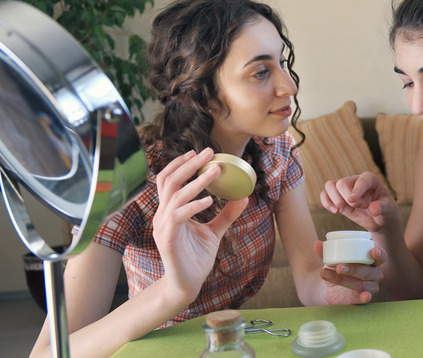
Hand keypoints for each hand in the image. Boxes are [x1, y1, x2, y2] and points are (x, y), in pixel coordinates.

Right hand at [152, 148, 247, 301]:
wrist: (187, 285)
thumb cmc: (196, 258)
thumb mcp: (215, 232)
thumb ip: (226, 215)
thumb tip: (244, 197)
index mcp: (170, 211)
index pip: (168, 180)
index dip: (181, 164)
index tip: (199, 153)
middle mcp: (163, 216)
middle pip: (169, 181)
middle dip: (189, 165)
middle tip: (208, 152)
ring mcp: (163, 227)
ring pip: (175, 196)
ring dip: (196, 182)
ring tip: (215, 171)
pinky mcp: (168, 239)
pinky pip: (177, 217)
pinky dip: (194, 206)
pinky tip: (210, 201)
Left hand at [313, 241, 385, 304]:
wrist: (329, 287)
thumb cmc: (337, 268)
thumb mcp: (331, 259)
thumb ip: (325, 252)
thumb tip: (317, 243)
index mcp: (371, 261)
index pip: (381, 257)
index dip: (379, 254)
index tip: (373, 251)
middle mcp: (374, 274)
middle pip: (368, 271)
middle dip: (353, 269)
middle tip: (339, 266)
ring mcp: (370, 287)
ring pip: (361, 284)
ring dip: (345, 280)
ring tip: (329, 275)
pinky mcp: (363, 298)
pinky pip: (365, 297)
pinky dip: (365, 297)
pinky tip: (364, 296)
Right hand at [320, 172, 399, 231]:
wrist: (379, 219)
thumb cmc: (386, 211)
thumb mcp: (388, 209)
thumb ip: (382, 208)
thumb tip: (374, 209)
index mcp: (370, 179)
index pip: (360, 180)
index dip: (356, 191)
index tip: (354, 202)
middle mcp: (356, 180)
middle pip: (342, 183)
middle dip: (347, 199)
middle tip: (359, 208)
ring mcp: (345, 188)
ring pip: (330, 186)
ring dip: (337, 201)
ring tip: (349, 210)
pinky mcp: (337, 197)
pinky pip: (324, 194)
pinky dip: (326, 203)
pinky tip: (335, 211)